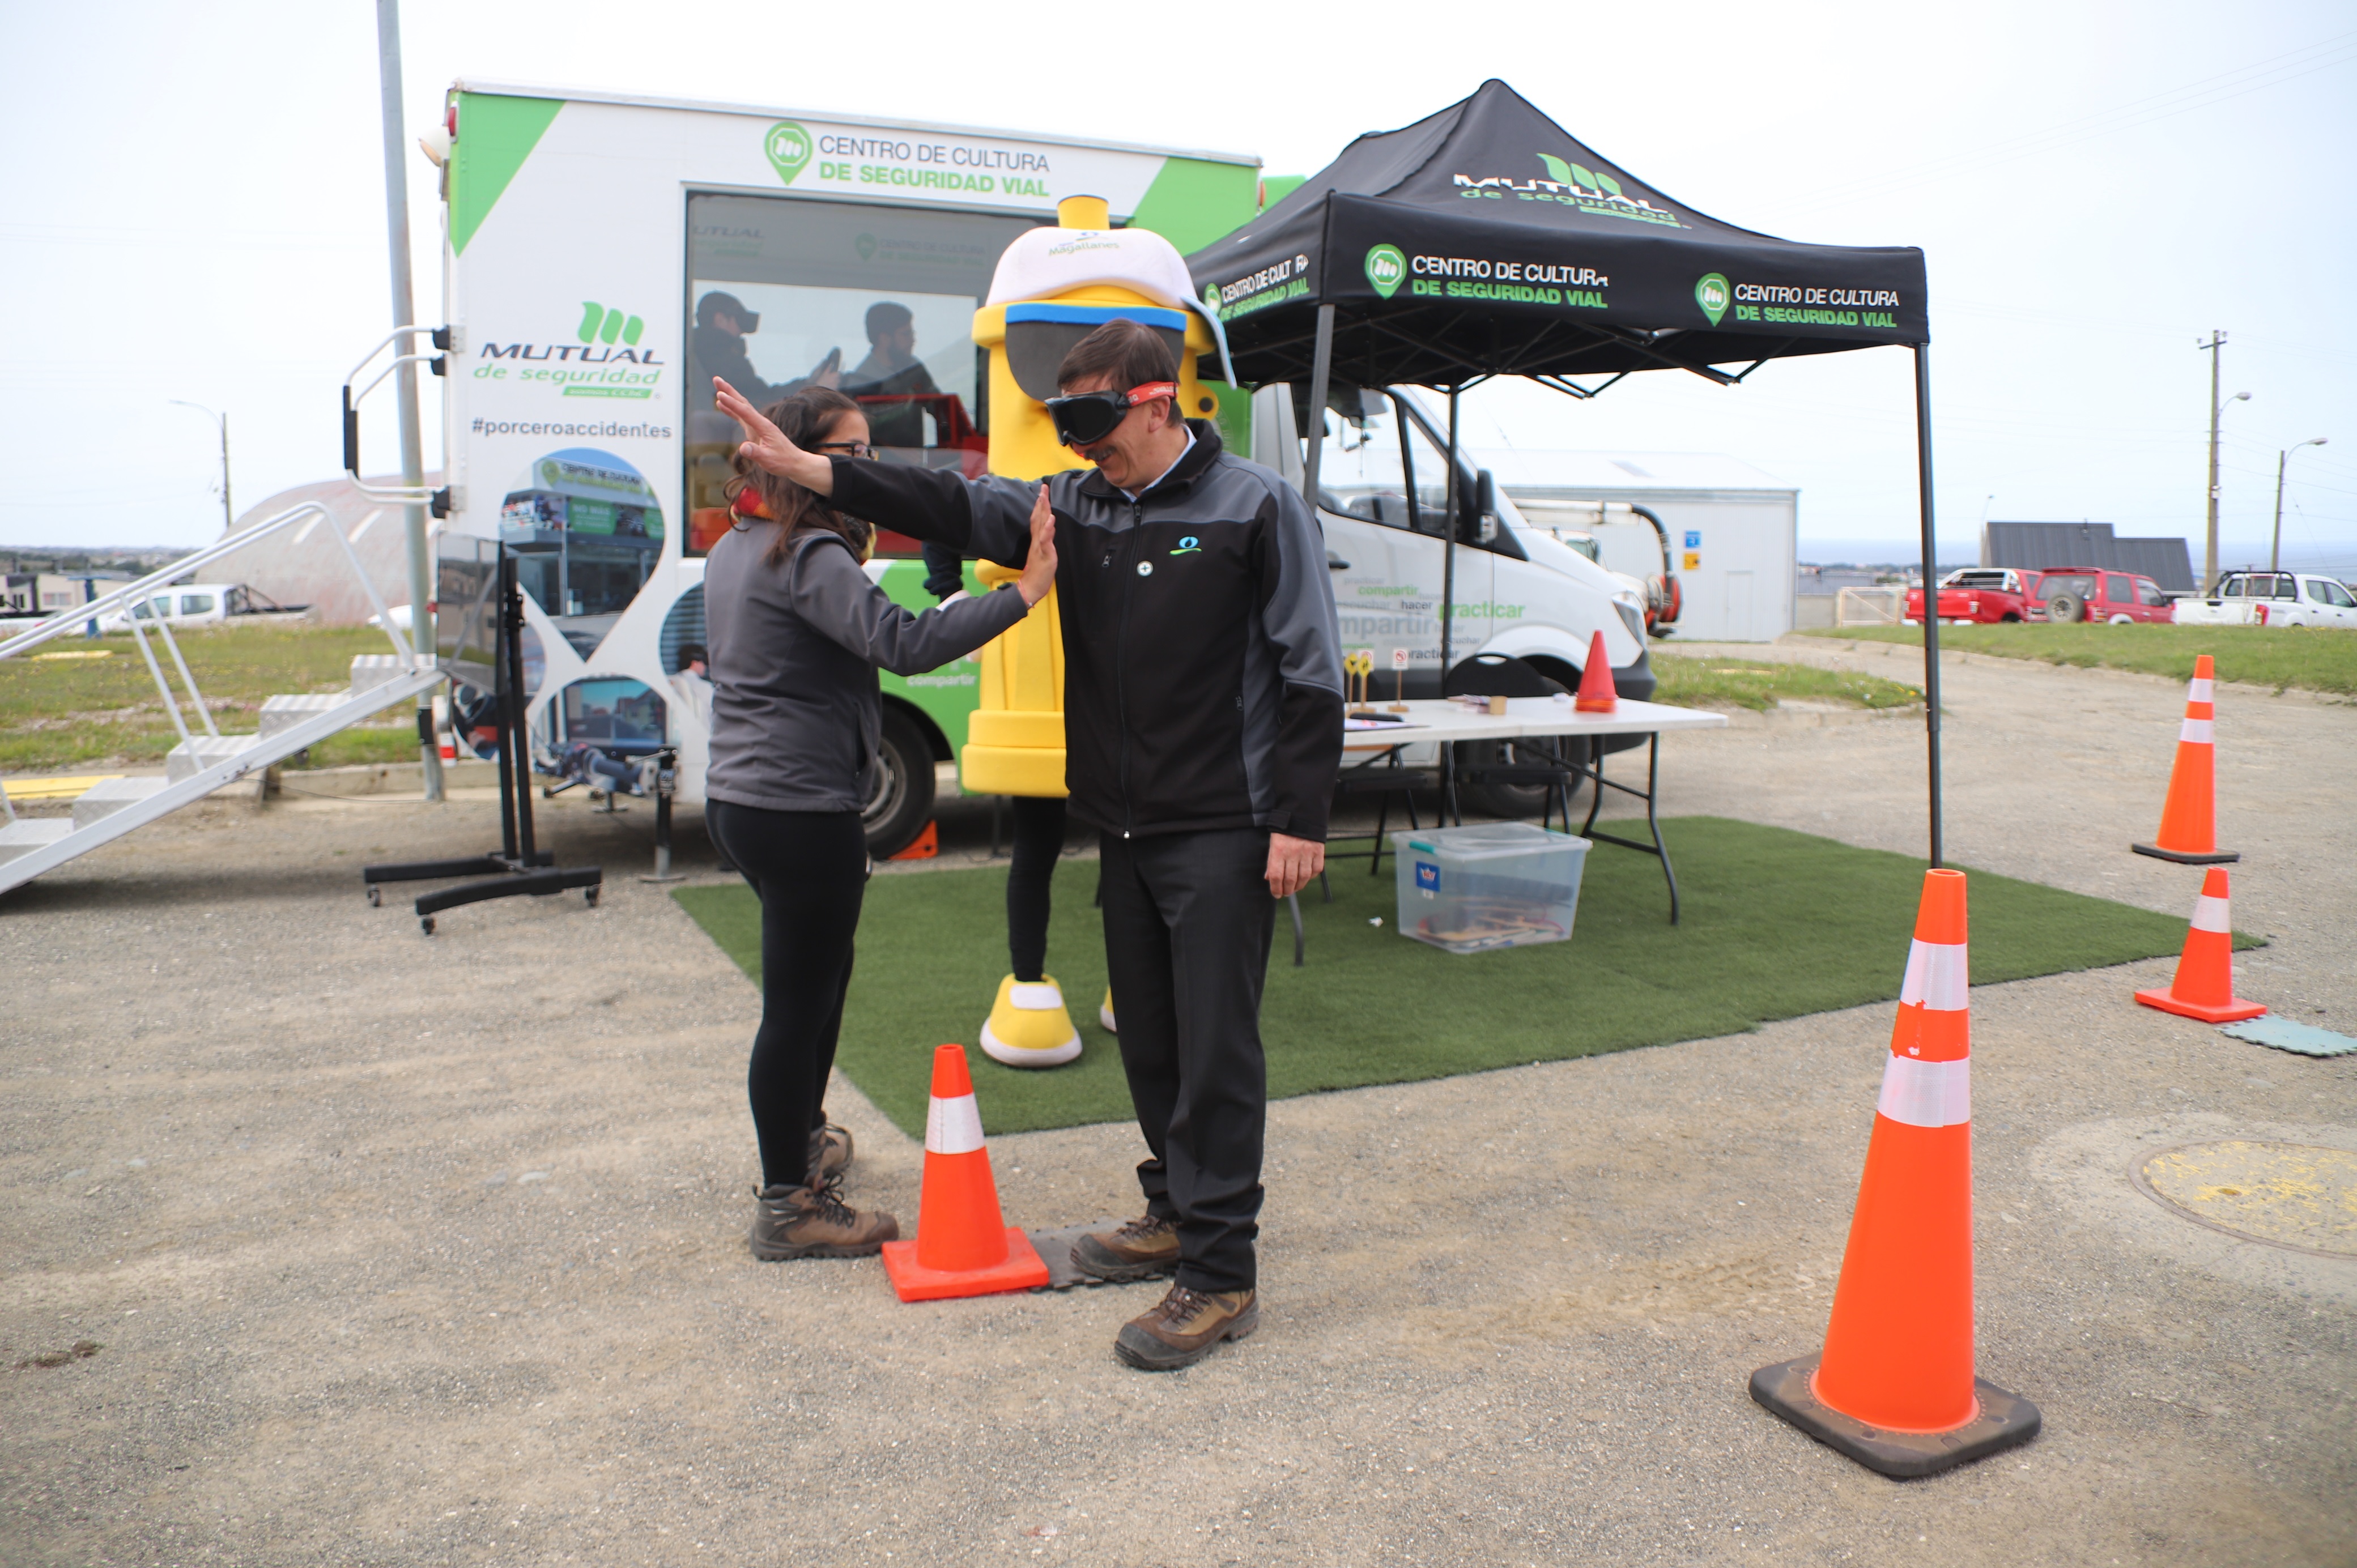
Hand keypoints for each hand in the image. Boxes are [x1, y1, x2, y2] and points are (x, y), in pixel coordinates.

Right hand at [712, 378, 832, 493]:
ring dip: (729, 397)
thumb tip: (743, 448)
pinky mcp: (755, 430)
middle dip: (729, 391)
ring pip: (741, 407)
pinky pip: (741, 416)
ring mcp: (758, 425)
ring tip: (717, 388)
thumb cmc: (782, 461)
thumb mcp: (768, 460)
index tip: (719, 395)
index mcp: (764, 427)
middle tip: (716, 379)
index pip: (745, 412)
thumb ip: (755, 453)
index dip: (732, 404)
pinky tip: (722, 405)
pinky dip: (731, 410)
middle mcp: (760, 422)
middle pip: (742, 403)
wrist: (794, 462)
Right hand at [1015, 484, 1058, 605]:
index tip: (1042, 493)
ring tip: (1044, 497)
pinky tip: (1050, 520)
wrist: (1030, 588)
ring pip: (1041, 525)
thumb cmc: (1036, 573)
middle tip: (1043, 487)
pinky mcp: (1044, 555)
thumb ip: (1045, 540)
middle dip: (1041, 502)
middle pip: (1038, 518)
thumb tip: (1049, 527)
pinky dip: (1047, 529)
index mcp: (1036, 541)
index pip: (1038, 519)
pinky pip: (1045, 540)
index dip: (1040, 506)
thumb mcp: (1043, 554)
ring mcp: (1039, 547)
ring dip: (1043, 511)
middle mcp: (1036, 541)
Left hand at [1265, 832, 1323, 898]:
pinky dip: (1311, 876)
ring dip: (1299, 886)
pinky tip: (1306, 877)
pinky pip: (1316, 869)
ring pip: (1304, 877)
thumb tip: (1269, 878)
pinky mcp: (1318, 851)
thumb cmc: (1285, 832)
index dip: (1275, 888)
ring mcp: (1307, 852)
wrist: (1301, 816)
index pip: (1276, 876)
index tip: (1276, 894)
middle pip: (1290, 879)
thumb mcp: (1273, 845)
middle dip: (1287, 890)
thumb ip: (1271, 862)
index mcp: (1279, 850)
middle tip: (1286, 893)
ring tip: (1295, 887)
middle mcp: (1293, 852)